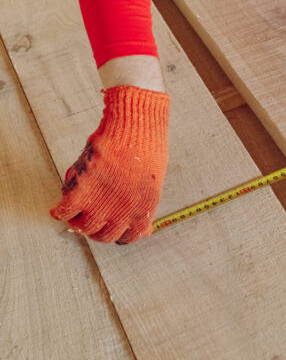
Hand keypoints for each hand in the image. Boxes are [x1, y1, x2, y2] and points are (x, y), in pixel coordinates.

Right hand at [50, 85, 169, 243]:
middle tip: (88, 218)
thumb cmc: (145, 145)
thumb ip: (143, 204)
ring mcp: (103, 202)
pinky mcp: (84, 188)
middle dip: (95, 229)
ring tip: (75, 211)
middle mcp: (124, 210)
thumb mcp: (153, 181)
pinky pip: (65, 211)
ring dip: (77, 220)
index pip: (128, 237)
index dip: (117, 234)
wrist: (135, 122)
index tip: (109, 228)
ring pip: (83, 226)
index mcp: (144, 208)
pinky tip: (59, 208)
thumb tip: (144, 229)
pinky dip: (59, 211)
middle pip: (103, 235)